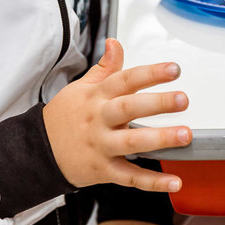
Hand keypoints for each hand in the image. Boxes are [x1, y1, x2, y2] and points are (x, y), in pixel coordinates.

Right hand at [43, 39, 189, 190]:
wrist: (38, 151)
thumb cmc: (65, 117)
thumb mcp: (81, 88)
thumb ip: (104, 68)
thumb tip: (115, 43)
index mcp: (97, 96)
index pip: (125, 80)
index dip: (150, 73)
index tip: (174, 69)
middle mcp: (100, 120)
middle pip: (129, 108)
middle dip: (158, 104)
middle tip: (183, 99)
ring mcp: (101, 146)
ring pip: (132, 143)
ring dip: (160, 139)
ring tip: (185, 135)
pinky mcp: (103, 170)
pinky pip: (130, 178)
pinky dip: (153, 182)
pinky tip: (175, 181)